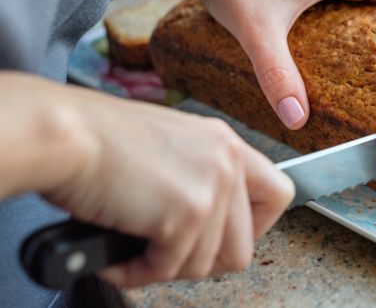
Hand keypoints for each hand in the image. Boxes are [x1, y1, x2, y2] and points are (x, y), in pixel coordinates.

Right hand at [0, 73, 294, 287]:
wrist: (67, 133)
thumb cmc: (101, 141)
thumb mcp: (172, 149)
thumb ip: (201, 179)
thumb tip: (209, 226)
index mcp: (226, 143)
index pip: (279, 193)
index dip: (255, 228)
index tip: (224, 237)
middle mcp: (228, 161)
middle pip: (244, 245)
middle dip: (202, 261)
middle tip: (166, 255)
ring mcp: (212, 187)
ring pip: (207, 265)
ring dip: (165, 267)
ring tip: (133, 250)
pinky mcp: (187, 213)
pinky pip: (168, 269)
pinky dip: (136, 272)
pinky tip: (115, 255)